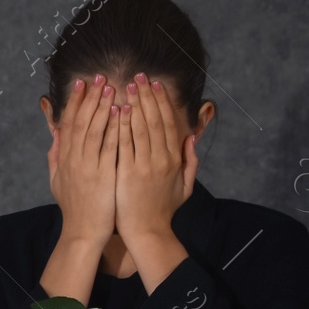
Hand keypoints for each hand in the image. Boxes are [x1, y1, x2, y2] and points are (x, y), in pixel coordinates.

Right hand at [46, 74, 117, 245]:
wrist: (82, 232)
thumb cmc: (74, 208)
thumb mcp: (57, 181)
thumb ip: (56, 156)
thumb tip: (55, 135)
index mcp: (64, 159)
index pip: (68, 124)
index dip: (74, 102)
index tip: (81, 84)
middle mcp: (73, 159)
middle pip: (80, 121)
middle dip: (90, 97)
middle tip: (98, 77)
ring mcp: (87, 167)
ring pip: (93, 129)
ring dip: (102, 106)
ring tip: (110, 86)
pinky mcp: (103, 175)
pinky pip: (109, 146)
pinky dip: (114, 127)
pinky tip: (120, 112)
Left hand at [114, 73, 197, 238]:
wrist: (147, 232)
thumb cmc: (163, 210)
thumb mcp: (185, 187)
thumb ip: (190, 162)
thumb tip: (191, 138)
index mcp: (174, 160)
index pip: (168, 124)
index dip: (161, 102)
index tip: (154, 85)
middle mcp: (161, 159)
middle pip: (154, 121)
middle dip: (146, 96)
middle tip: (139, 76)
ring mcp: (144, 166)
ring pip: (140, 128)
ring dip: (134, 105)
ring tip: (127, 86)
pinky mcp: (127, 173)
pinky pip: (124, 144)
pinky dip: (121, 126)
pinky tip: (117, 110)